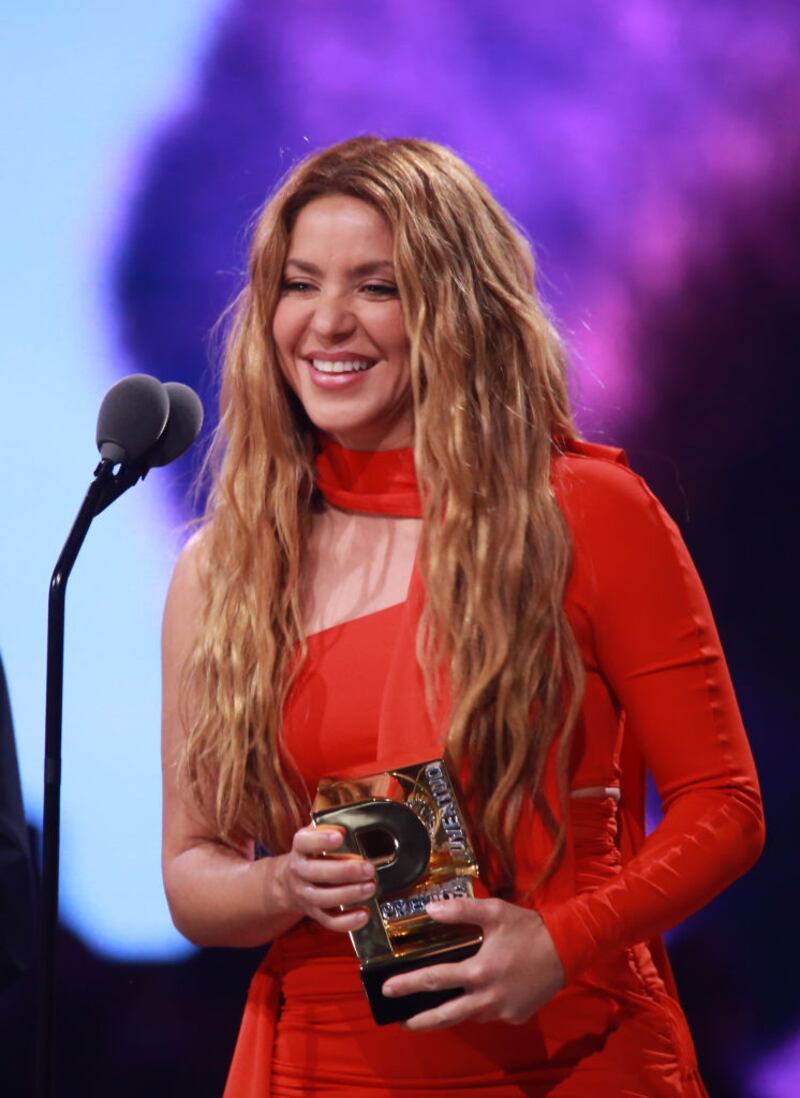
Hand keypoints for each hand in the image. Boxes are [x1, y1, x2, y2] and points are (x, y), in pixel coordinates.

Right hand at [276, 825, 374, 932]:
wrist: (289, 882)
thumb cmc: (311, 854)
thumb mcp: (314, 836)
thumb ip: (328, 829)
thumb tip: (345, 828)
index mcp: (300, 849)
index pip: (304, 843)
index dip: (320, 840)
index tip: (340, 836)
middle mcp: (299, 872)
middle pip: (316, 873)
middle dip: (345, 871)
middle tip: (368, 868)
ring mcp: (305, 895)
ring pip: (323, 899)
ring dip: (349, 894)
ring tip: (370, 887)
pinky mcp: (314, 914)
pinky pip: (329, 922)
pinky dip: (347, 921)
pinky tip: (364, 913)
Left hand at [382, 896, 564, 1029]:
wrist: (567, 948)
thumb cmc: (528, 928)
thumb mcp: (494, 911)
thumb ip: (460, 910)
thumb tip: (429, 909)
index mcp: (479, 971)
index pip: (435, 979)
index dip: (409, 984)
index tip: (387, 989)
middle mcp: (488, 997)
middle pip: (447, 1015)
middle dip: (422, 1020)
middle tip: (402, 1022)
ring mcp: (503, 1011)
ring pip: (470, 1016)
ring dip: (452, 1012)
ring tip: (436, 1008)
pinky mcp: (517, 1017)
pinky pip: (491, 1014)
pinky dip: (481, 1006)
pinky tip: (479, 994)